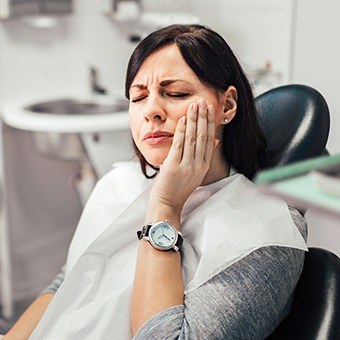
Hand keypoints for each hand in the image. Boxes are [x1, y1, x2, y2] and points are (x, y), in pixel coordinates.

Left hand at [147, 98, 215, 219]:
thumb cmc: (178, 187)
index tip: (210, 109)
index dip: (210, 123)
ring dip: (194, 121)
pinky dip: (181, 131)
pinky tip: (183, 119)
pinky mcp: (174, 167)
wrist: (167, 203)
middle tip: (203, 102)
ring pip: (192, 139)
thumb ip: (204, 156)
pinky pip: (179, 145)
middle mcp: (198, 166)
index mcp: (203, 166)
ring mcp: (186, 167)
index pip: (209, 140)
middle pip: (203, 137)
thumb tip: (215, 140)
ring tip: (194, 106)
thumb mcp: (196, 172)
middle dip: (203, 118)